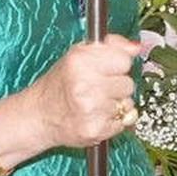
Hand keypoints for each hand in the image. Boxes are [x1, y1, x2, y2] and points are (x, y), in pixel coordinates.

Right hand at [24, 35, 140, 148]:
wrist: (40, 115)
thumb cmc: (60, 84)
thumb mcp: (78, 54)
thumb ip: (111, 46)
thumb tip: (136, 47)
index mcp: (80, 61)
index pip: (124, 60)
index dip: (118, 64)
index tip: (107, 68)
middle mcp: (84, 85)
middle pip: (128, 83)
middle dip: (117, 85)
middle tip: (98, 87)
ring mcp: (90, 109)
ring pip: (127, 104)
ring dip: (115, 104)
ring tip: (96, 102)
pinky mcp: (95, 129)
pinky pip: (122, 122)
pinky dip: (113, 121)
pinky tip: (96, 115)